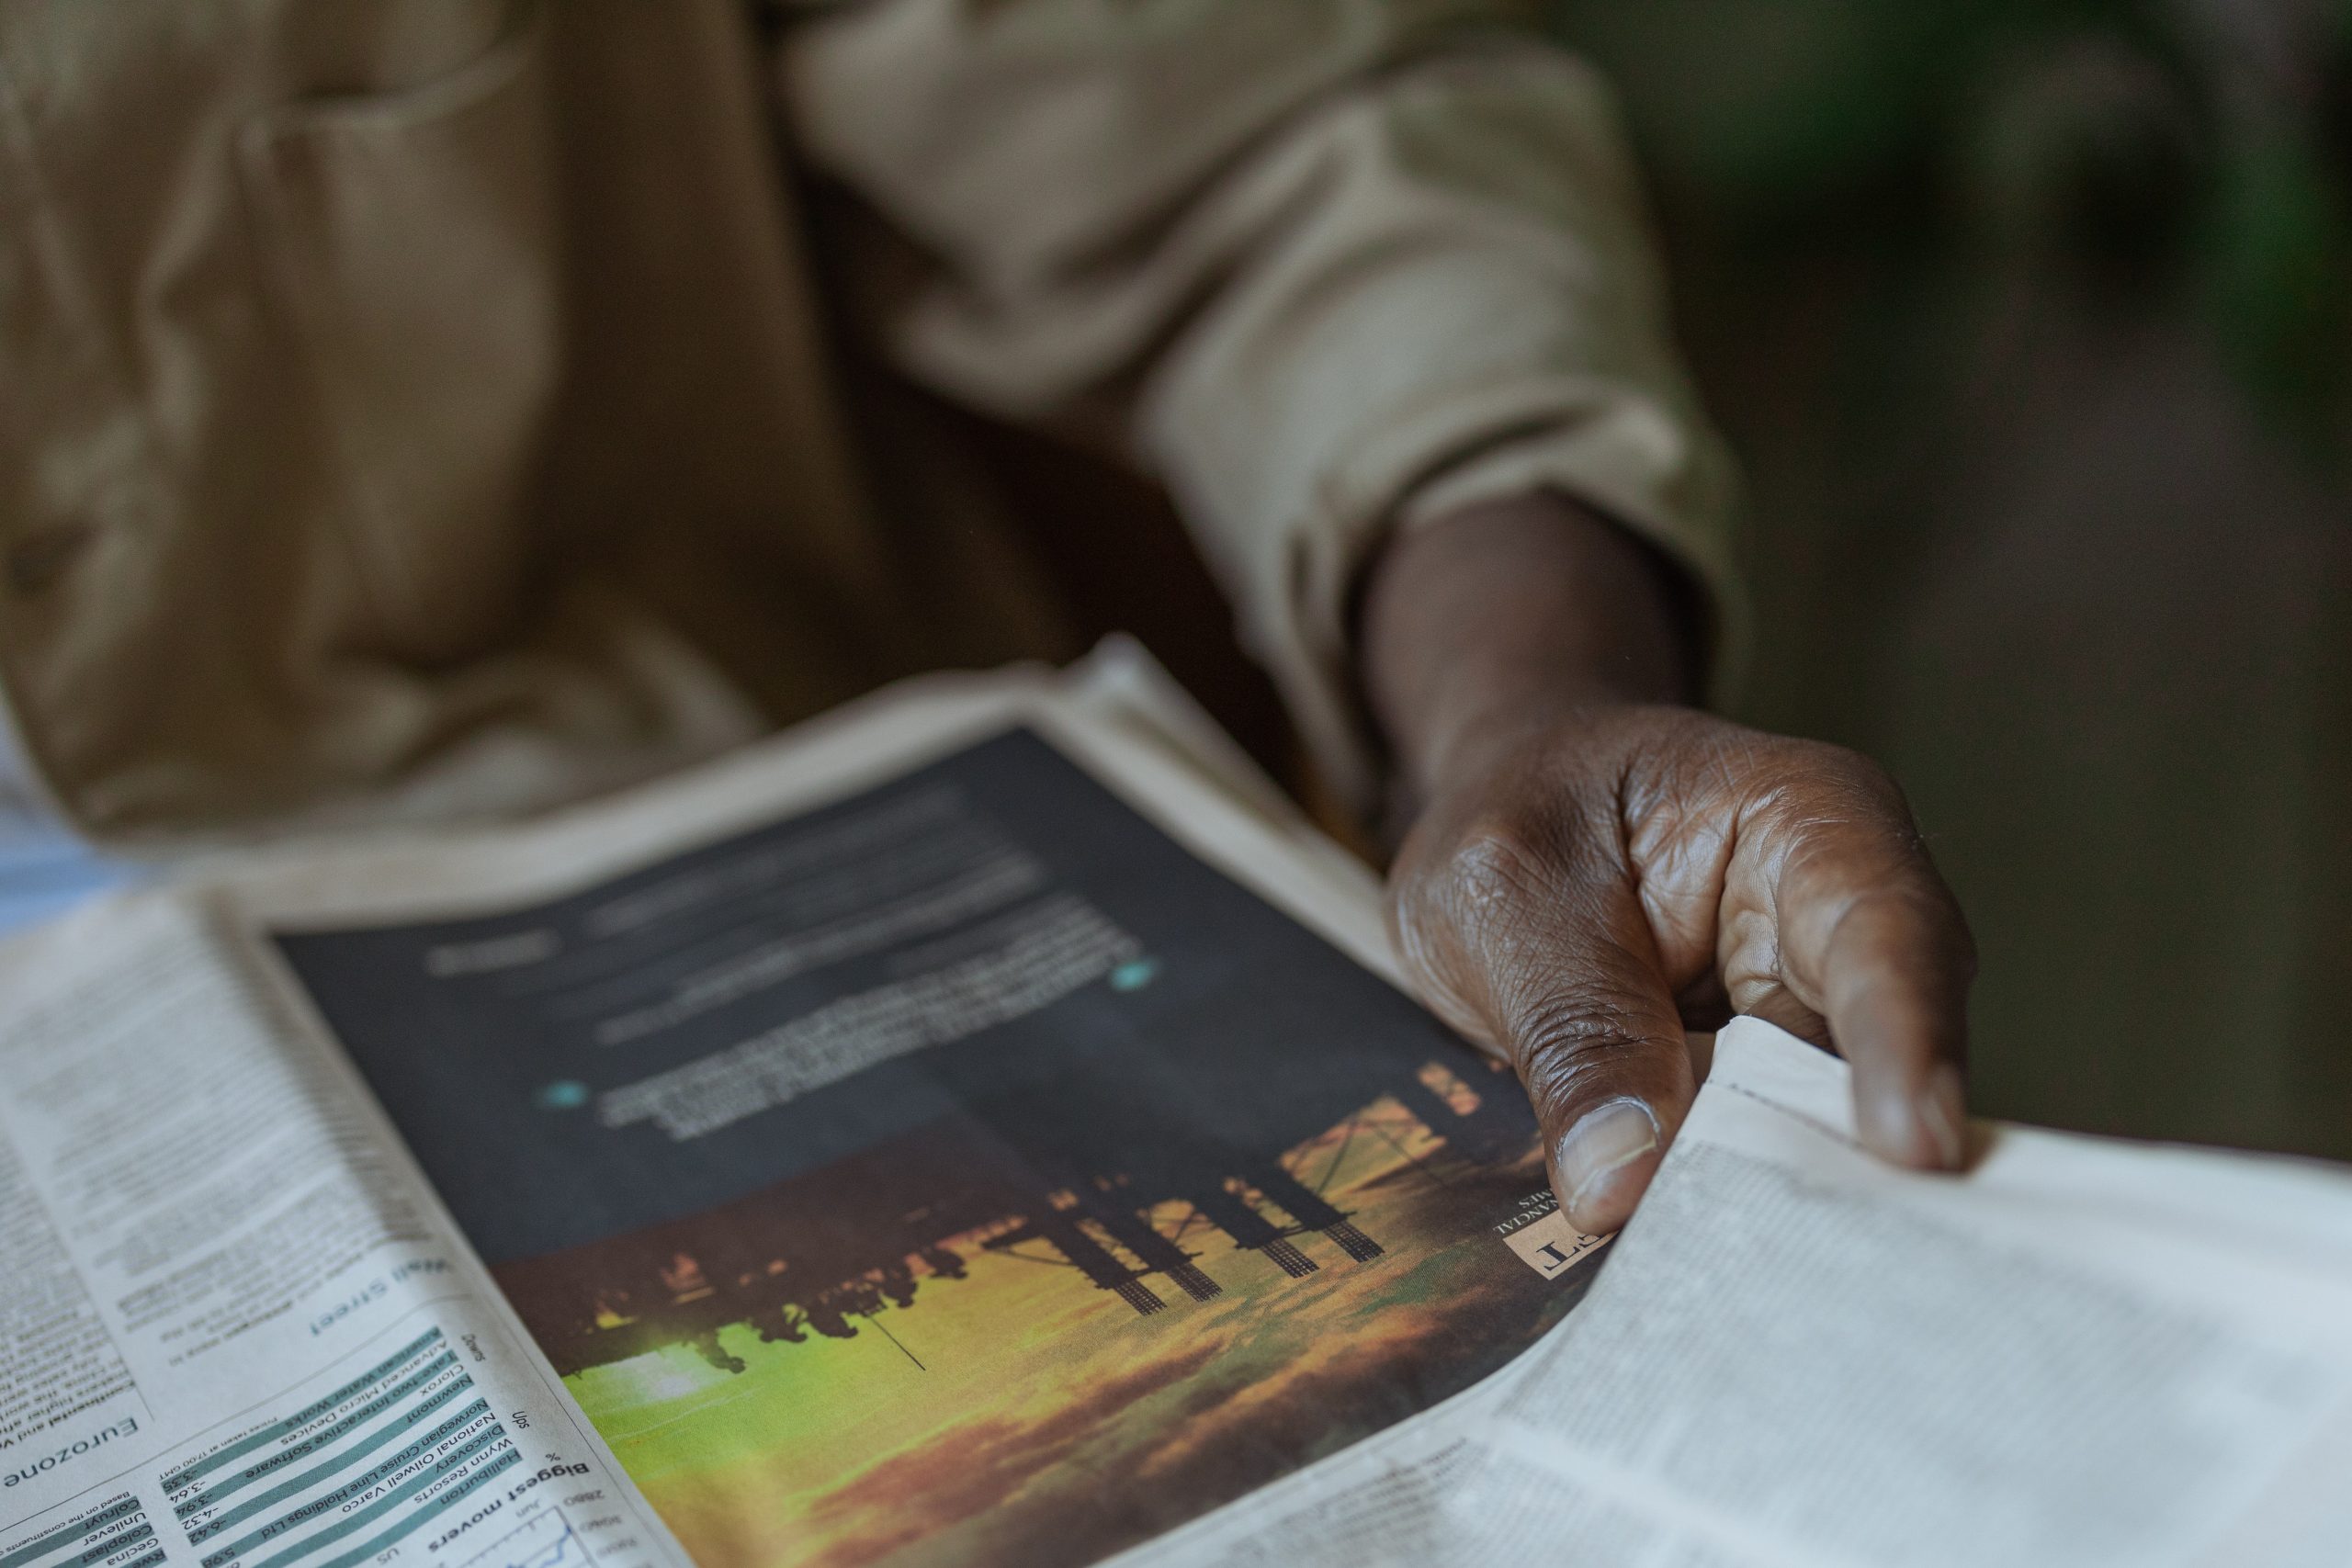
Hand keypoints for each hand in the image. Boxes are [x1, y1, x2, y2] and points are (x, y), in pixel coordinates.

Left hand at [1363, 494, 1973, 1233]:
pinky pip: (1766, 1169)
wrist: (1498, 835)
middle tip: (1812, 1271)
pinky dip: (1731, 1218)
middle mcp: (1845, 932)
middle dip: (1853, 1166)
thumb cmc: (1517, 823)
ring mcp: (1812, 1027)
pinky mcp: (1765, 1103)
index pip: (1886, 932)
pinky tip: (1696, 1277)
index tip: (1911, 1150)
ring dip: (1783, 1210)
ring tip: (1738, 1288)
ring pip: (1829, 1137)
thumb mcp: (1507, 900)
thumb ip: (1572, 1025)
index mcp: (1811, 825)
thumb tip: (1625, 1179)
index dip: (1907, 1042)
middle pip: (1885, 1058)